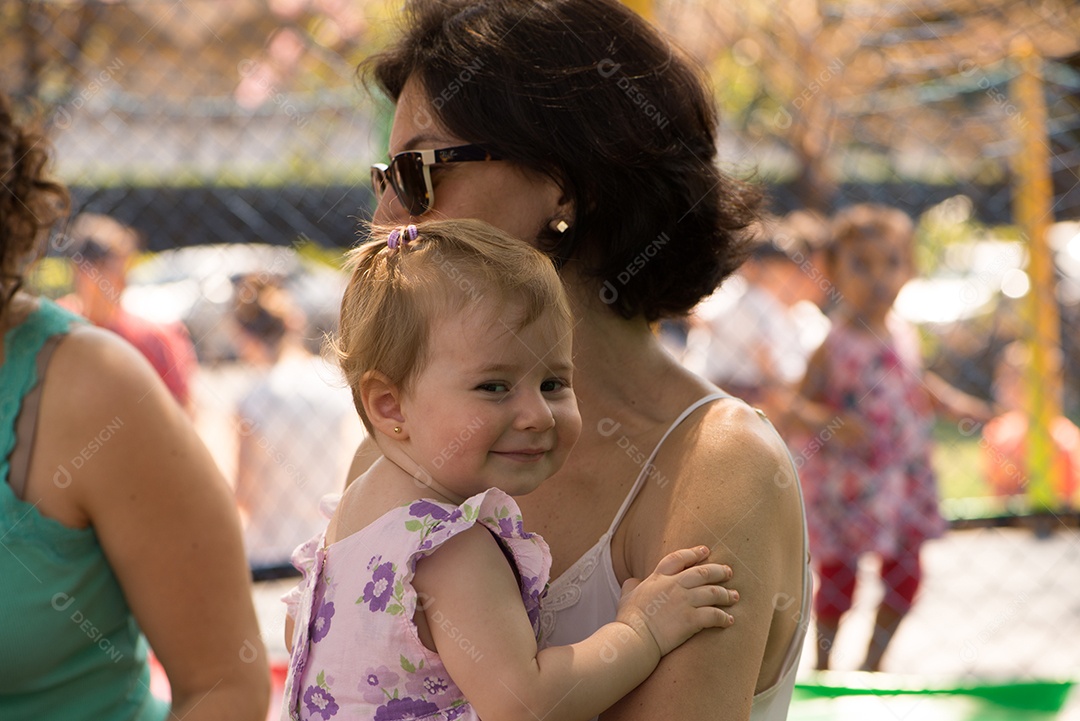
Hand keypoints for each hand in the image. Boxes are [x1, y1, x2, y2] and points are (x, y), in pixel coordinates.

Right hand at [615, 546, 736, 656]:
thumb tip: (633, 581)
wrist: (634, 637)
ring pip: (713, 592)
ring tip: (735, 596)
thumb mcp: (626, 595)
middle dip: (719, 571)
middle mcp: (674, 586)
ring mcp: (684, 602)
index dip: (694, 553)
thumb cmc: (628, 619)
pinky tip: (730, 620)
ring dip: (726, 594)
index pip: (679, 558)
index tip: (705, 550)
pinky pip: (714, 615)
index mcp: (659, 578)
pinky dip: (724, 617)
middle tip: (729, 572)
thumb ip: (631, 585)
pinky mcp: (691, 620)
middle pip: (702, 572)